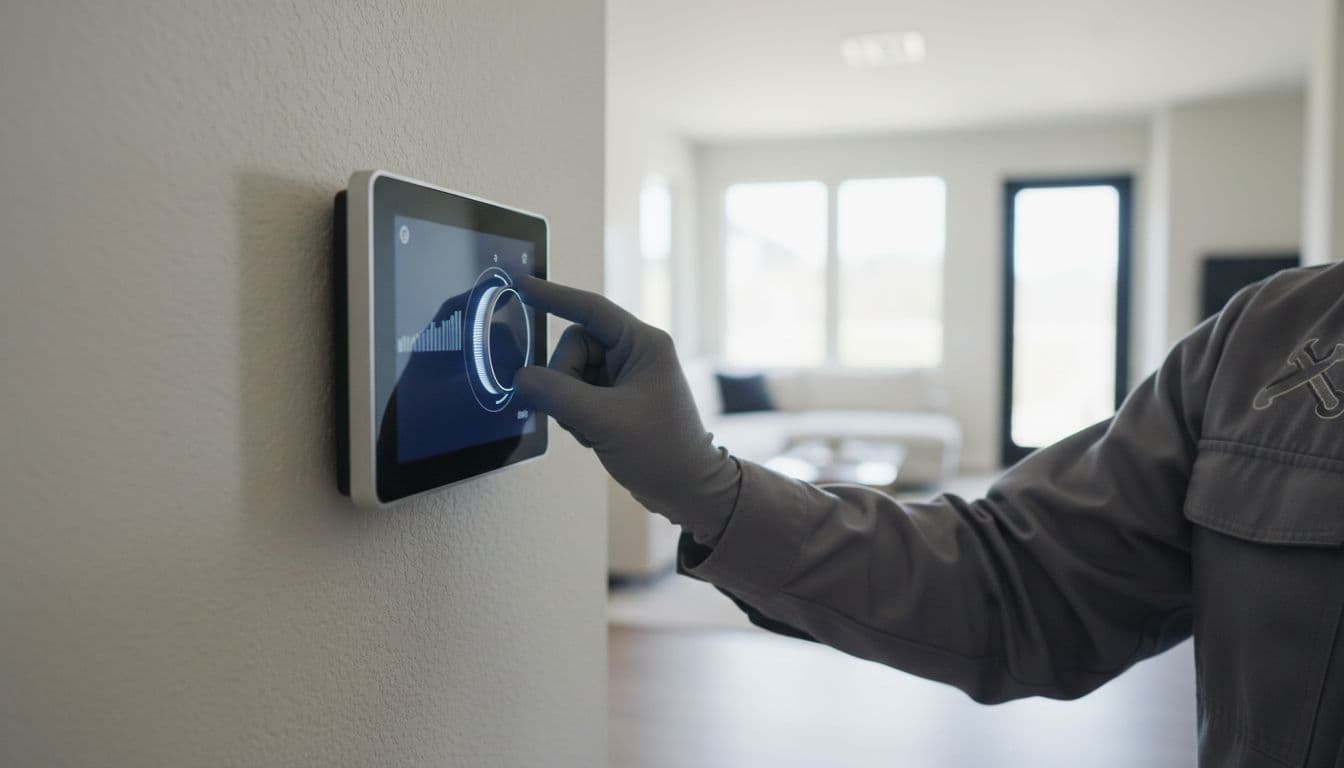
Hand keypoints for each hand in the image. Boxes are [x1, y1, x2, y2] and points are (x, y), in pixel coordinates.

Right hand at [514, 276, 740, 538]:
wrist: (688, 491)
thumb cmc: (663, 453)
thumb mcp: (605, 421)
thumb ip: (558, 395)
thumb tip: (520, 379)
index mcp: (644, 344)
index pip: (590, 309)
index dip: (554, 296)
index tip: (521, 286)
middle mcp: (635, 354)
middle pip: (573, 347)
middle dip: (564, 380)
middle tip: (579, 414)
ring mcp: (625, 377)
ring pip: (570, 373)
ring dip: (569, 403)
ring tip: (593, 430)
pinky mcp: (616, 398)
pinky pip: (576, 393)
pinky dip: (575, 415)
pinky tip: (595, 435)